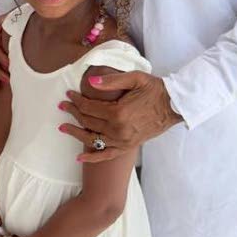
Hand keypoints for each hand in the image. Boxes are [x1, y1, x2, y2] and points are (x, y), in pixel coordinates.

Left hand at [60, 71, 181, 162]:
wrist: (174, 105)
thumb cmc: (155, 89)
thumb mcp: (134, 78)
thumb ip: (111, 81)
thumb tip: (90, 82)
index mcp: (118, 112)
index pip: (89, 107)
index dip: (76, 100)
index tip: (68, 95)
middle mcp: (118, 129)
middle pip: (88, 122)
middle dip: (73, 113)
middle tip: (63, 106)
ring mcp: (123, 140)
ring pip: (92, 139)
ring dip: (76, 133)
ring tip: (63, 127)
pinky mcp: (128, 146)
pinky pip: (107, 155)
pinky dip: (92, 158)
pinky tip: (79, 158)